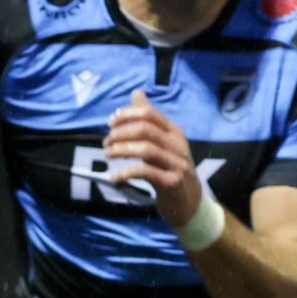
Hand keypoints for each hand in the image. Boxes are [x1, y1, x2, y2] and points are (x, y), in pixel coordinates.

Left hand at [103, 89, 203, 226]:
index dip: (127, 115)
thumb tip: (136, 93)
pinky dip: (126, 172)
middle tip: (106, 142)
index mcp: (174, 132)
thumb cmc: (171, 170)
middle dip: (120, 133)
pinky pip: (145, 172)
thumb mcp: (163, 143)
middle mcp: (178, 145)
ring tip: (108, 154)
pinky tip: (115, 177)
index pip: (149, 114)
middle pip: (145, 129)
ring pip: (145, 149)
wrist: (190, 204)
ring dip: (121, 150)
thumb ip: (149, 120)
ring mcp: (177, 164)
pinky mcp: (172, 183)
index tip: (110, 123)